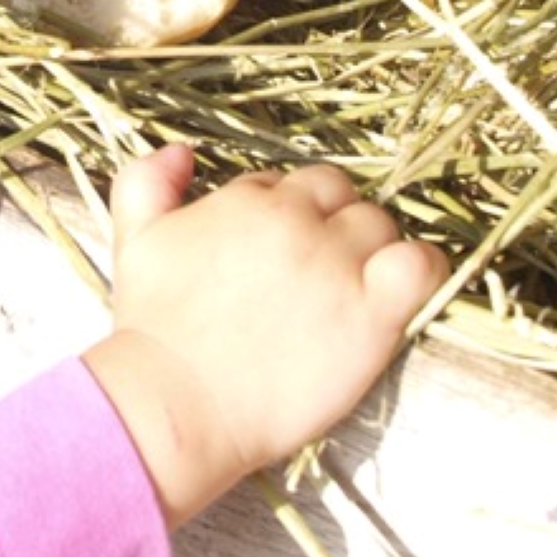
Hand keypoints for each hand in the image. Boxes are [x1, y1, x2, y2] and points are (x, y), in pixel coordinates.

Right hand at [82, 146, 447, 526]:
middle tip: (312, 270)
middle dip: (328, 221)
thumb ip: (147, 182)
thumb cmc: (154, 330)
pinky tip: (401, 290)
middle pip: (338, 196)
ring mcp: (339, 265)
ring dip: (369, 245)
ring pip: (379, 224)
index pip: (289, 184)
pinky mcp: (373, 314)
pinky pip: (421, 266)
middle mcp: (298, 221)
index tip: (273, 252)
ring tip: (350, 286)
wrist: (179, 404)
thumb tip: (182, 152)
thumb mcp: (134, 239)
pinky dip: (421, 268)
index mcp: (250, 201)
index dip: (284, 214)